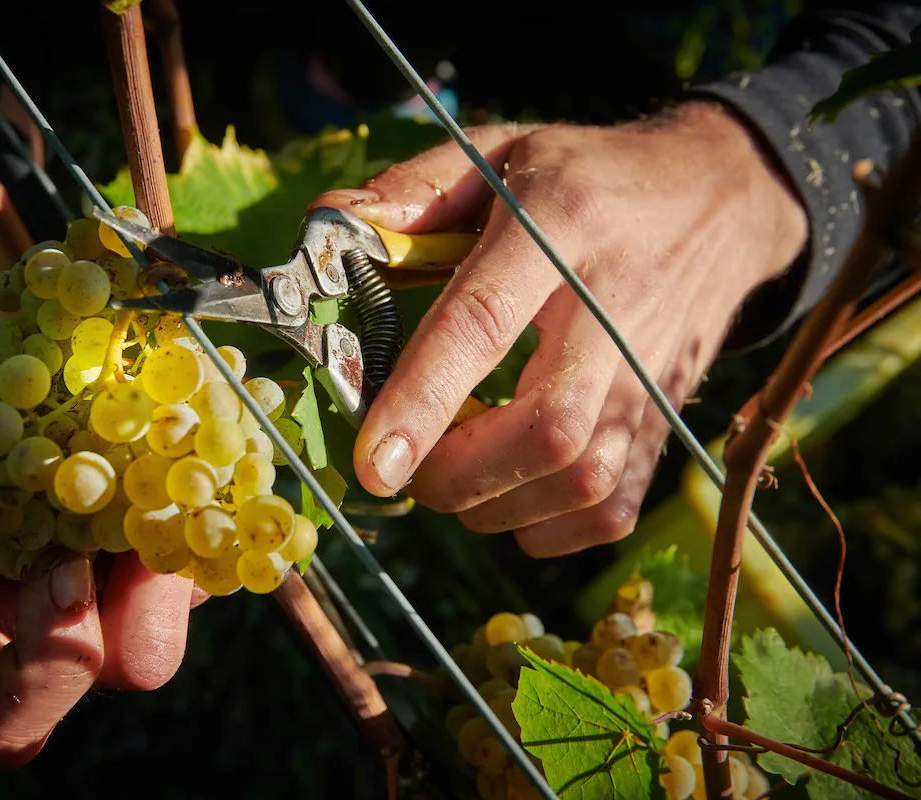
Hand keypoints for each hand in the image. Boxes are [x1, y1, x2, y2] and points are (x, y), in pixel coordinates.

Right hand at [0, 296, 197, 767]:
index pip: (0, 717)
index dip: (42, 679)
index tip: (60, 573)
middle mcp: (47, 600)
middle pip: (123, 662)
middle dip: (151, 607)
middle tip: (150, 509)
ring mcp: (120, 558)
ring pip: (189, 592)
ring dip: (196, 521)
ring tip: (177, 421)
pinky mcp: (172, 509)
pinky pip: (220, 524)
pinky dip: (222, 474)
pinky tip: (204, 401)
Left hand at [311, 103, 807, 556]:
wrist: (720, 202)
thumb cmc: (589, 179)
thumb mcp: (501, 150)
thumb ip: (413, 189)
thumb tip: (330, 232)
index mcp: (561, 226)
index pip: (485, 322)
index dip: (424, 399)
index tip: (373, 463)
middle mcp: (616, 310)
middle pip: (546, 430)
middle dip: (456, 474)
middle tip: (407, 463)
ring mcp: (652, 375)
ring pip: (581, 483)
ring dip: (494, 503)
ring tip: (457, 469)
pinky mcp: (668, 421)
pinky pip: (609, 512)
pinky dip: (545, 525)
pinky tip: (512, 488)